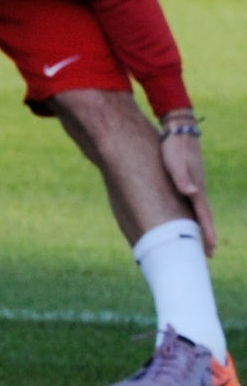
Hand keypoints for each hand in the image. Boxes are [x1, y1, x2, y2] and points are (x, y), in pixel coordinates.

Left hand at [163, 124, 214, 253]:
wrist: (180, 130)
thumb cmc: (174, 147)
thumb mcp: (175, 162)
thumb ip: (182, 177)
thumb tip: (191, 192)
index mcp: (196, 189)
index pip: (204, 216)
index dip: (208, 233)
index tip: (211, 250)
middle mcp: (197, 190)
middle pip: (203, 217)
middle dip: (206, 236)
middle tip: (208, 255)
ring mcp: (194, 186)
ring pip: (197, 212)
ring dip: (199, 227)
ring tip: (199, 242)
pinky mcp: (188, 181)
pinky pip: (190, 204)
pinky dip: (191, 215)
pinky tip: (187, 220)